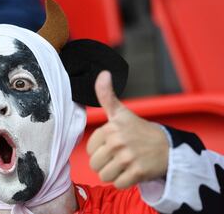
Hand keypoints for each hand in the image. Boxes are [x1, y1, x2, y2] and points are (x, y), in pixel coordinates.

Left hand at [86, 71, 168, 188]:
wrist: (167, 146)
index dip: (99, 149)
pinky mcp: (137, 173)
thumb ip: (106, 95)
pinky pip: (117, 184)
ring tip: (124, 164)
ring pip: (104, 176)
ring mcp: (128, 158)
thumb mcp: (121, 112)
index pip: (90, 149)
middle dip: (105, 163)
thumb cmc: (139, 130)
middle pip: (95, 164)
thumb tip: (103, 73)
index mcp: (111, 127)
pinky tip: (132, 171)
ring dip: (113, 173)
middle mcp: (118, 142)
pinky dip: (123, 181)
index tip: (112, 144)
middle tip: (119, 156)